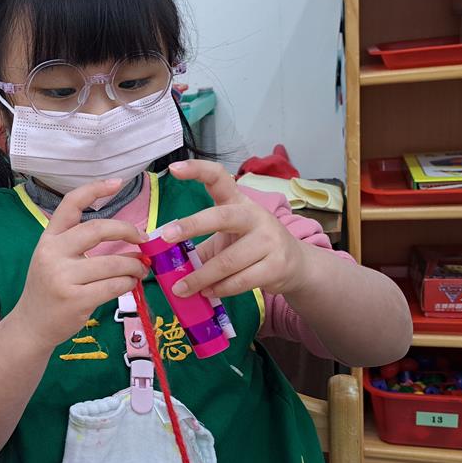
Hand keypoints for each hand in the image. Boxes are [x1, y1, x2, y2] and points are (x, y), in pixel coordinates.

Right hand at [12, 179, 148, 349]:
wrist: (31, 326)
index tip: (117, 183)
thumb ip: (79, 244)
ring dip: (134, 265)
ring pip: (112, 263)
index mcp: (48, 239)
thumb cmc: (49, 289)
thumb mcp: (53, 259)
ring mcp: (62, 277)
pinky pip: (114, 286)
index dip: (94, 189)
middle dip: (127, 231)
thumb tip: (128, 235)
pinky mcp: (76, 299)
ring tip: (140, 269)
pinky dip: (128, 283)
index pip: (70, 204)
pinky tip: (130, 284)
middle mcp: (52, 253)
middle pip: (98, 229)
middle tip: (143, 238)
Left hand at [160, 160, 313, 298]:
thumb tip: (166, 263)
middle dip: (192, 225)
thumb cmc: (252, 247)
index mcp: (239, 202)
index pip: (219, 178)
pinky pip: (241, 280)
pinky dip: (220, 289)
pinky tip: (207, 293)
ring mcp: (269, 240)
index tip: (173, 169)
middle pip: (221, 217)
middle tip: (167, 236)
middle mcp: (255, 216)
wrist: (295, 264)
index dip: (197, 170)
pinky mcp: (276, 265)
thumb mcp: (228, 238)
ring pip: (228, 260)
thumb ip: (200, 247)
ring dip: (201, 277)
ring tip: (181, 288)